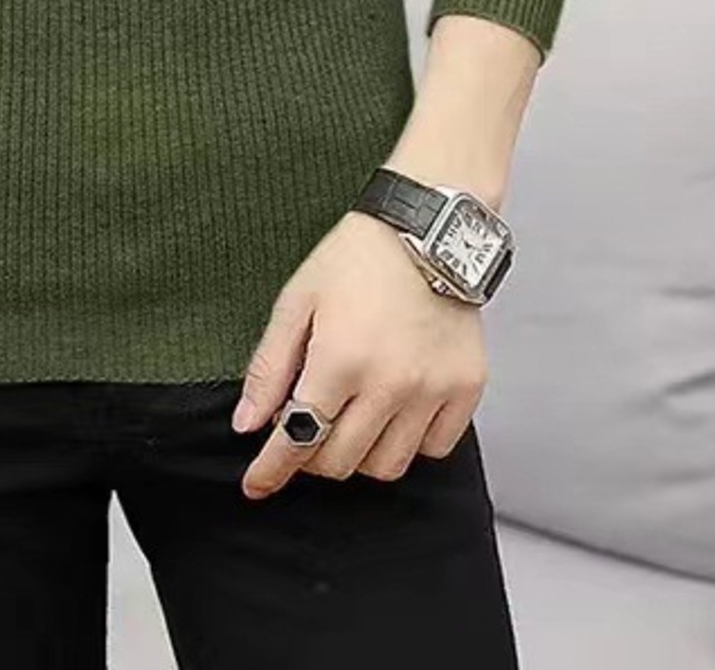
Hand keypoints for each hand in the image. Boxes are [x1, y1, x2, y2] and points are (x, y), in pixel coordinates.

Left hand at [231, 209, 487, 498]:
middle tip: (305, 430)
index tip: (255, 486)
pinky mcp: (467, 388)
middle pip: (339, 461)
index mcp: (340, 358)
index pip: (297, 438)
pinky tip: (394, 412)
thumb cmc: (355, 259)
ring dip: (358, 455)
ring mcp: (432, 390)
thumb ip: (270, 368)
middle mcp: (389, 383)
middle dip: (311, 456)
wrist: (428, 229)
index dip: (272, 470)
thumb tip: (247, 426)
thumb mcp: (297, 301)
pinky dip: (409, 443)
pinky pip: (434, 449)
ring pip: (386, 466)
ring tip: (350, 419)